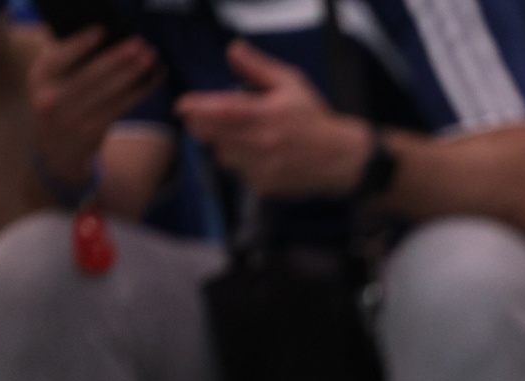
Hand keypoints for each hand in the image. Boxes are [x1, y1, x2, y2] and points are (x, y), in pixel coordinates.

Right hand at [29, 26, 160, 187]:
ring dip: (133, 74)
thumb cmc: (58, 103)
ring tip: (150, 59)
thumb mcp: (50, 82)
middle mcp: (50, 99)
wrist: (56, 151)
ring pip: (108, 92)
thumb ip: (66, 62)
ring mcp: (72, 118)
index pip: (58, 58)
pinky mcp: (93, 131)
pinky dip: (138, 92)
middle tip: (139, 45)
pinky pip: (120, 108)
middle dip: (117, 59)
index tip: (102, 31)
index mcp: (38, 79)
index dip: (80, 44)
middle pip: (89, 76)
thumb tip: (105, 40)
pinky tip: (151, 80)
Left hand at [176, 40, 373, 198]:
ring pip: (223, 155)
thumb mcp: (291, 84)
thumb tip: (232, 49)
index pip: (223, 110)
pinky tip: (253, 154)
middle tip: (196, 119)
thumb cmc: (313, 118)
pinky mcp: (265, 186)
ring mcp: (264, 167)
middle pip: (215, 135)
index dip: (198, 108)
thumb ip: (258, 66)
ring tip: (236, 136)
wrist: (341, 159)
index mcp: (269, 114)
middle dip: (200, 125)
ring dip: (221, 144)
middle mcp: (264, 142)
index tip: (183, 105)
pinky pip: (238, 173)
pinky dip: (238, 162)